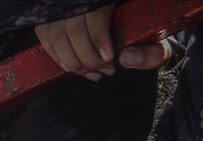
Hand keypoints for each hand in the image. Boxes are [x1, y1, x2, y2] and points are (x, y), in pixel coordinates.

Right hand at [35, 6, 176, 80]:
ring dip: (72, 61)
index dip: (98, 40)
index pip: (93, 15)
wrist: (136, 20)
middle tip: (104, 71)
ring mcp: (62, 6)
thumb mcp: (158, 39)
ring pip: (55, 35)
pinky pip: (45, 37)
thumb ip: (152, 52)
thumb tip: (126, 59)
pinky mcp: (51, 15)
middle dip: (87, 58)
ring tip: (92, 73)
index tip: (110, 59)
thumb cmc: (145, 31)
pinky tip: (73, 67)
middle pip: (72, 29)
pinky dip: (58, 56)